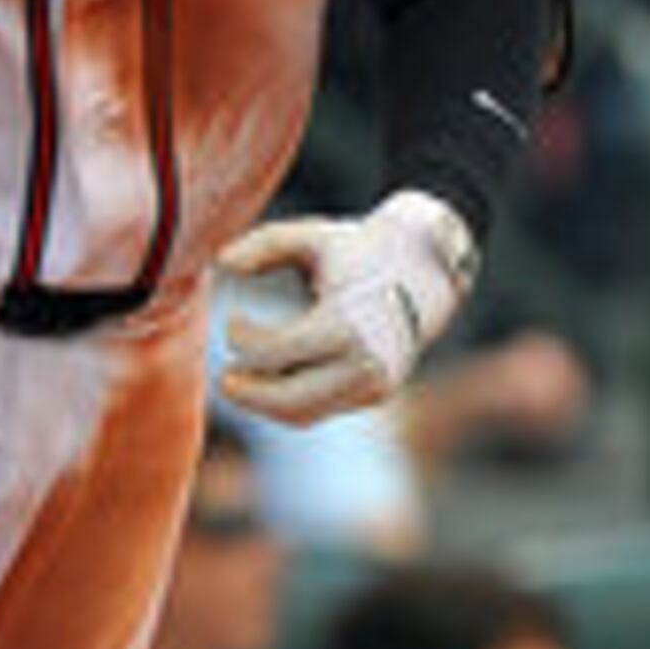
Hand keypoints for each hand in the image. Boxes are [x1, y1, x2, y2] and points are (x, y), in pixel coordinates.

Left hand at [215, 191, 477, 425]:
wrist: (427, 271)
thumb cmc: (361, 250)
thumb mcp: (314, 236)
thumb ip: (265, 244)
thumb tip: (222, 262)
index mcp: (345, 321)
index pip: (275, 351)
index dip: (241, 341)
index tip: (231, 324)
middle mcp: (363, 360)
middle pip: (288, 398)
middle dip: (247, 394)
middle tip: (224, 379)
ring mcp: (374, 382)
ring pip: (304, 412)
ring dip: (265, 404)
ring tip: (243, 384)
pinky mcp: (378, 393)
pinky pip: (324, 408)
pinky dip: (292, 401)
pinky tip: (273, 382)